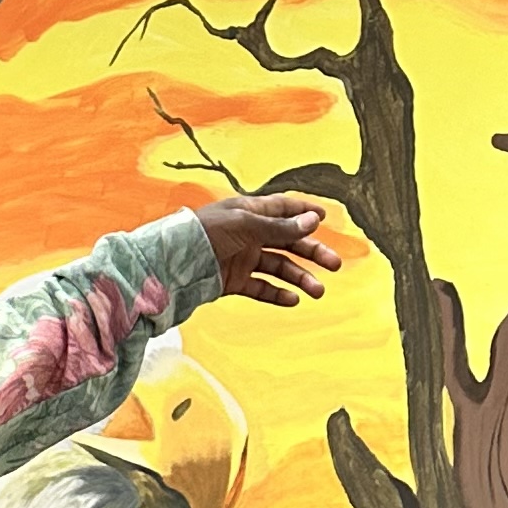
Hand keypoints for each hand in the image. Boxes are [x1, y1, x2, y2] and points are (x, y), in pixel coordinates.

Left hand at [195, 193, 340, 306]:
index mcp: (250, 212)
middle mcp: (249, 234)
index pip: (283, 208)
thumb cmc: (206, 233)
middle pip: (288, 241)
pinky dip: (277, 294)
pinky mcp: (234, 281)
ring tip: (317, 291)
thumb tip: (313, 221)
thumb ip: (280, 227)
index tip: (325, 218)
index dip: (304, 212)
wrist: (172, 262)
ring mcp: (243, 258)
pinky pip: (261, 287)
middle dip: (312, 252)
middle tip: (334, 264)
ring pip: (279, 267)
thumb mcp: (246, 225)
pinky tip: (293, 300)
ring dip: (300, 278)